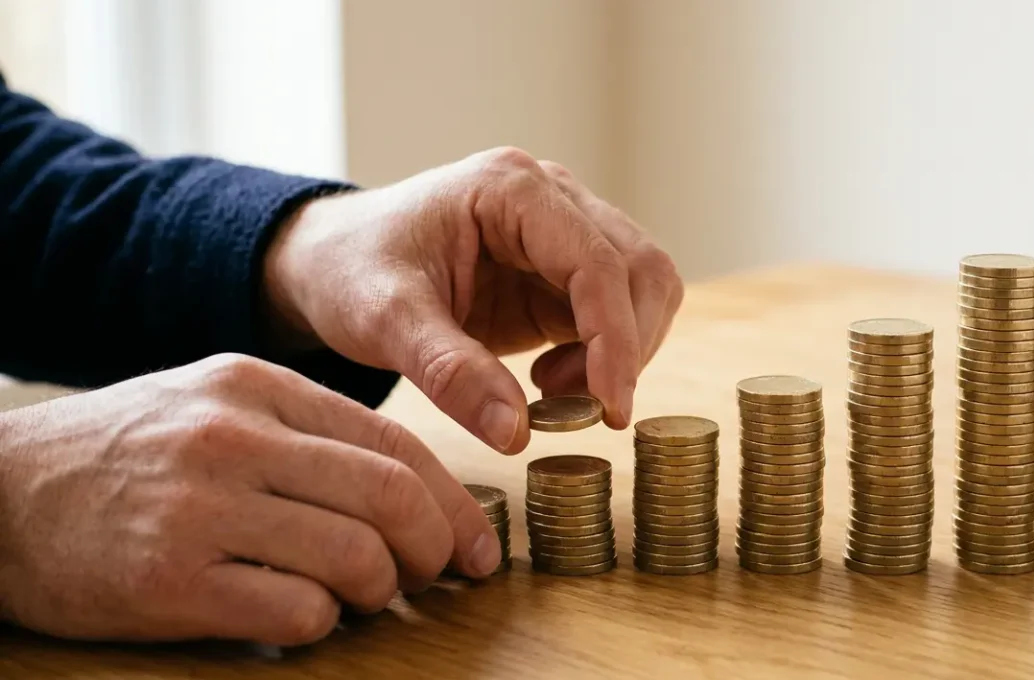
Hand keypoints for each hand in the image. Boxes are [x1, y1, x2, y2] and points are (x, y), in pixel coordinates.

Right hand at [0, 355, 497, 644]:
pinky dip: (320, 625)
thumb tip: (413, 496)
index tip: (477, 545)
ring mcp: (199, 508)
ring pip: (354, 557)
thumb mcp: (214, 406)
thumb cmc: (124, 456)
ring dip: (378, 591)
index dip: (454, 501)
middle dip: (436, 548)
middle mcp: (233, 438)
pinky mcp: (168, 581)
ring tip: (360, 597)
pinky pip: (294, 613)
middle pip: (390, 496)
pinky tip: (300, 617)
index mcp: (255, 386)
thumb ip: (307, 435)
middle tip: (438, 577)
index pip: (394, 442)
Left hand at [264, 147, 683, 452]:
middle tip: (575, 407)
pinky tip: (548, 382)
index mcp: (511, 189)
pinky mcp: (562, 271)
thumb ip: (449, 373)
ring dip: (620, 352)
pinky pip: (615, 314)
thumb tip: (515, 434)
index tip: (610, 409)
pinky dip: (602, 358)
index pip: (598, 262)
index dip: (615, 340)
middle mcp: (552, 198)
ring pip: (643, 290)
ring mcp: (563, 231)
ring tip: (552, 392)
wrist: (326, 261)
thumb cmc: (348, 271)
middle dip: (627, 346)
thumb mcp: (383, 320)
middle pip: (642, 269)